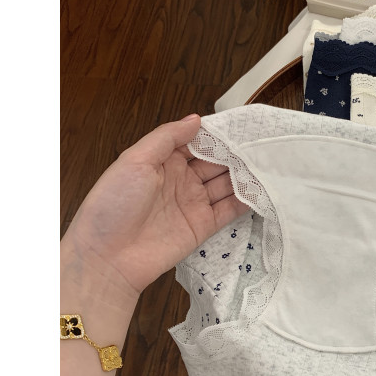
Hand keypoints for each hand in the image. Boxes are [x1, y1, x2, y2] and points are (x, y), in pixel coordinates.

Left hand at [61, 114, 249, 298]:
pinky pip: (229, 210)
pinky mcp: (203, 226)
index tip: (240, 127)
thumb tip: (196, 119)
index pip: (196, 142)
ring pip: (225, 184)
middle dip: (235, 154)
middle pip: (215, 162)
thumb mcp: (135, 160)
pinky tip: (261, 190)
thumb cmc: (113, 205)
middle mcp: (180, 180)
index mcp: (162, 161)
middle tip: (261, 145)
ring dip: (244, 175)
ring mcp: (193, 203)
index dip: (217, 135)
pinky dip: (245, 201)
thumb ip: (167, 137)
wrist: (107, 257)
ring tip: (268, 164)